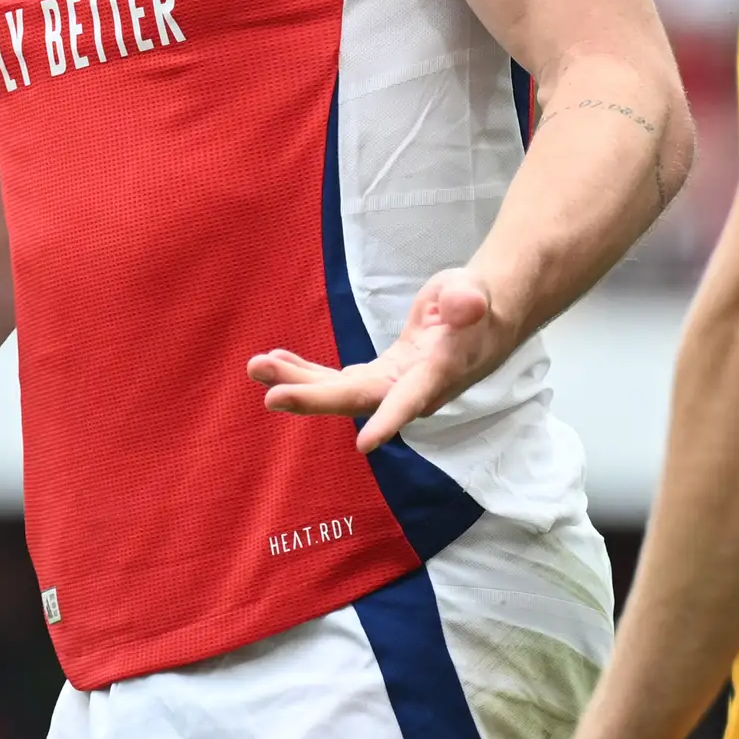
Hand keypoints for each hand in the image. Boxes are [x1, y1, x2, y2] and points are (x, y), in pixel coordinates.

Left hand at [248, 267, 507, 451]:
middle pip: (358, 400)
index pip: (411, 400)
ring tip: (257, 367)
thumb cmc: (480, 304)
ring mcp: (391, 386)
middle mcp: (410, 390)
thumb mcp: (475, 294)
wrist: (482, 317)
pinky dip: (306, 371)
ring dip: (298, 382)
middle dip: (314, 398)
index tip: (365, 444)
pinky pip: (337, 379)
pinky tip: (276, 360)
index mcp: (437, 374)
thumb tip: (467, 303)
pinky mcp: (378, 376)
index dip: (390, 420)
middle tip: (270, 394)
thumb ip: (468, 302)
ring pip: (339, 391)